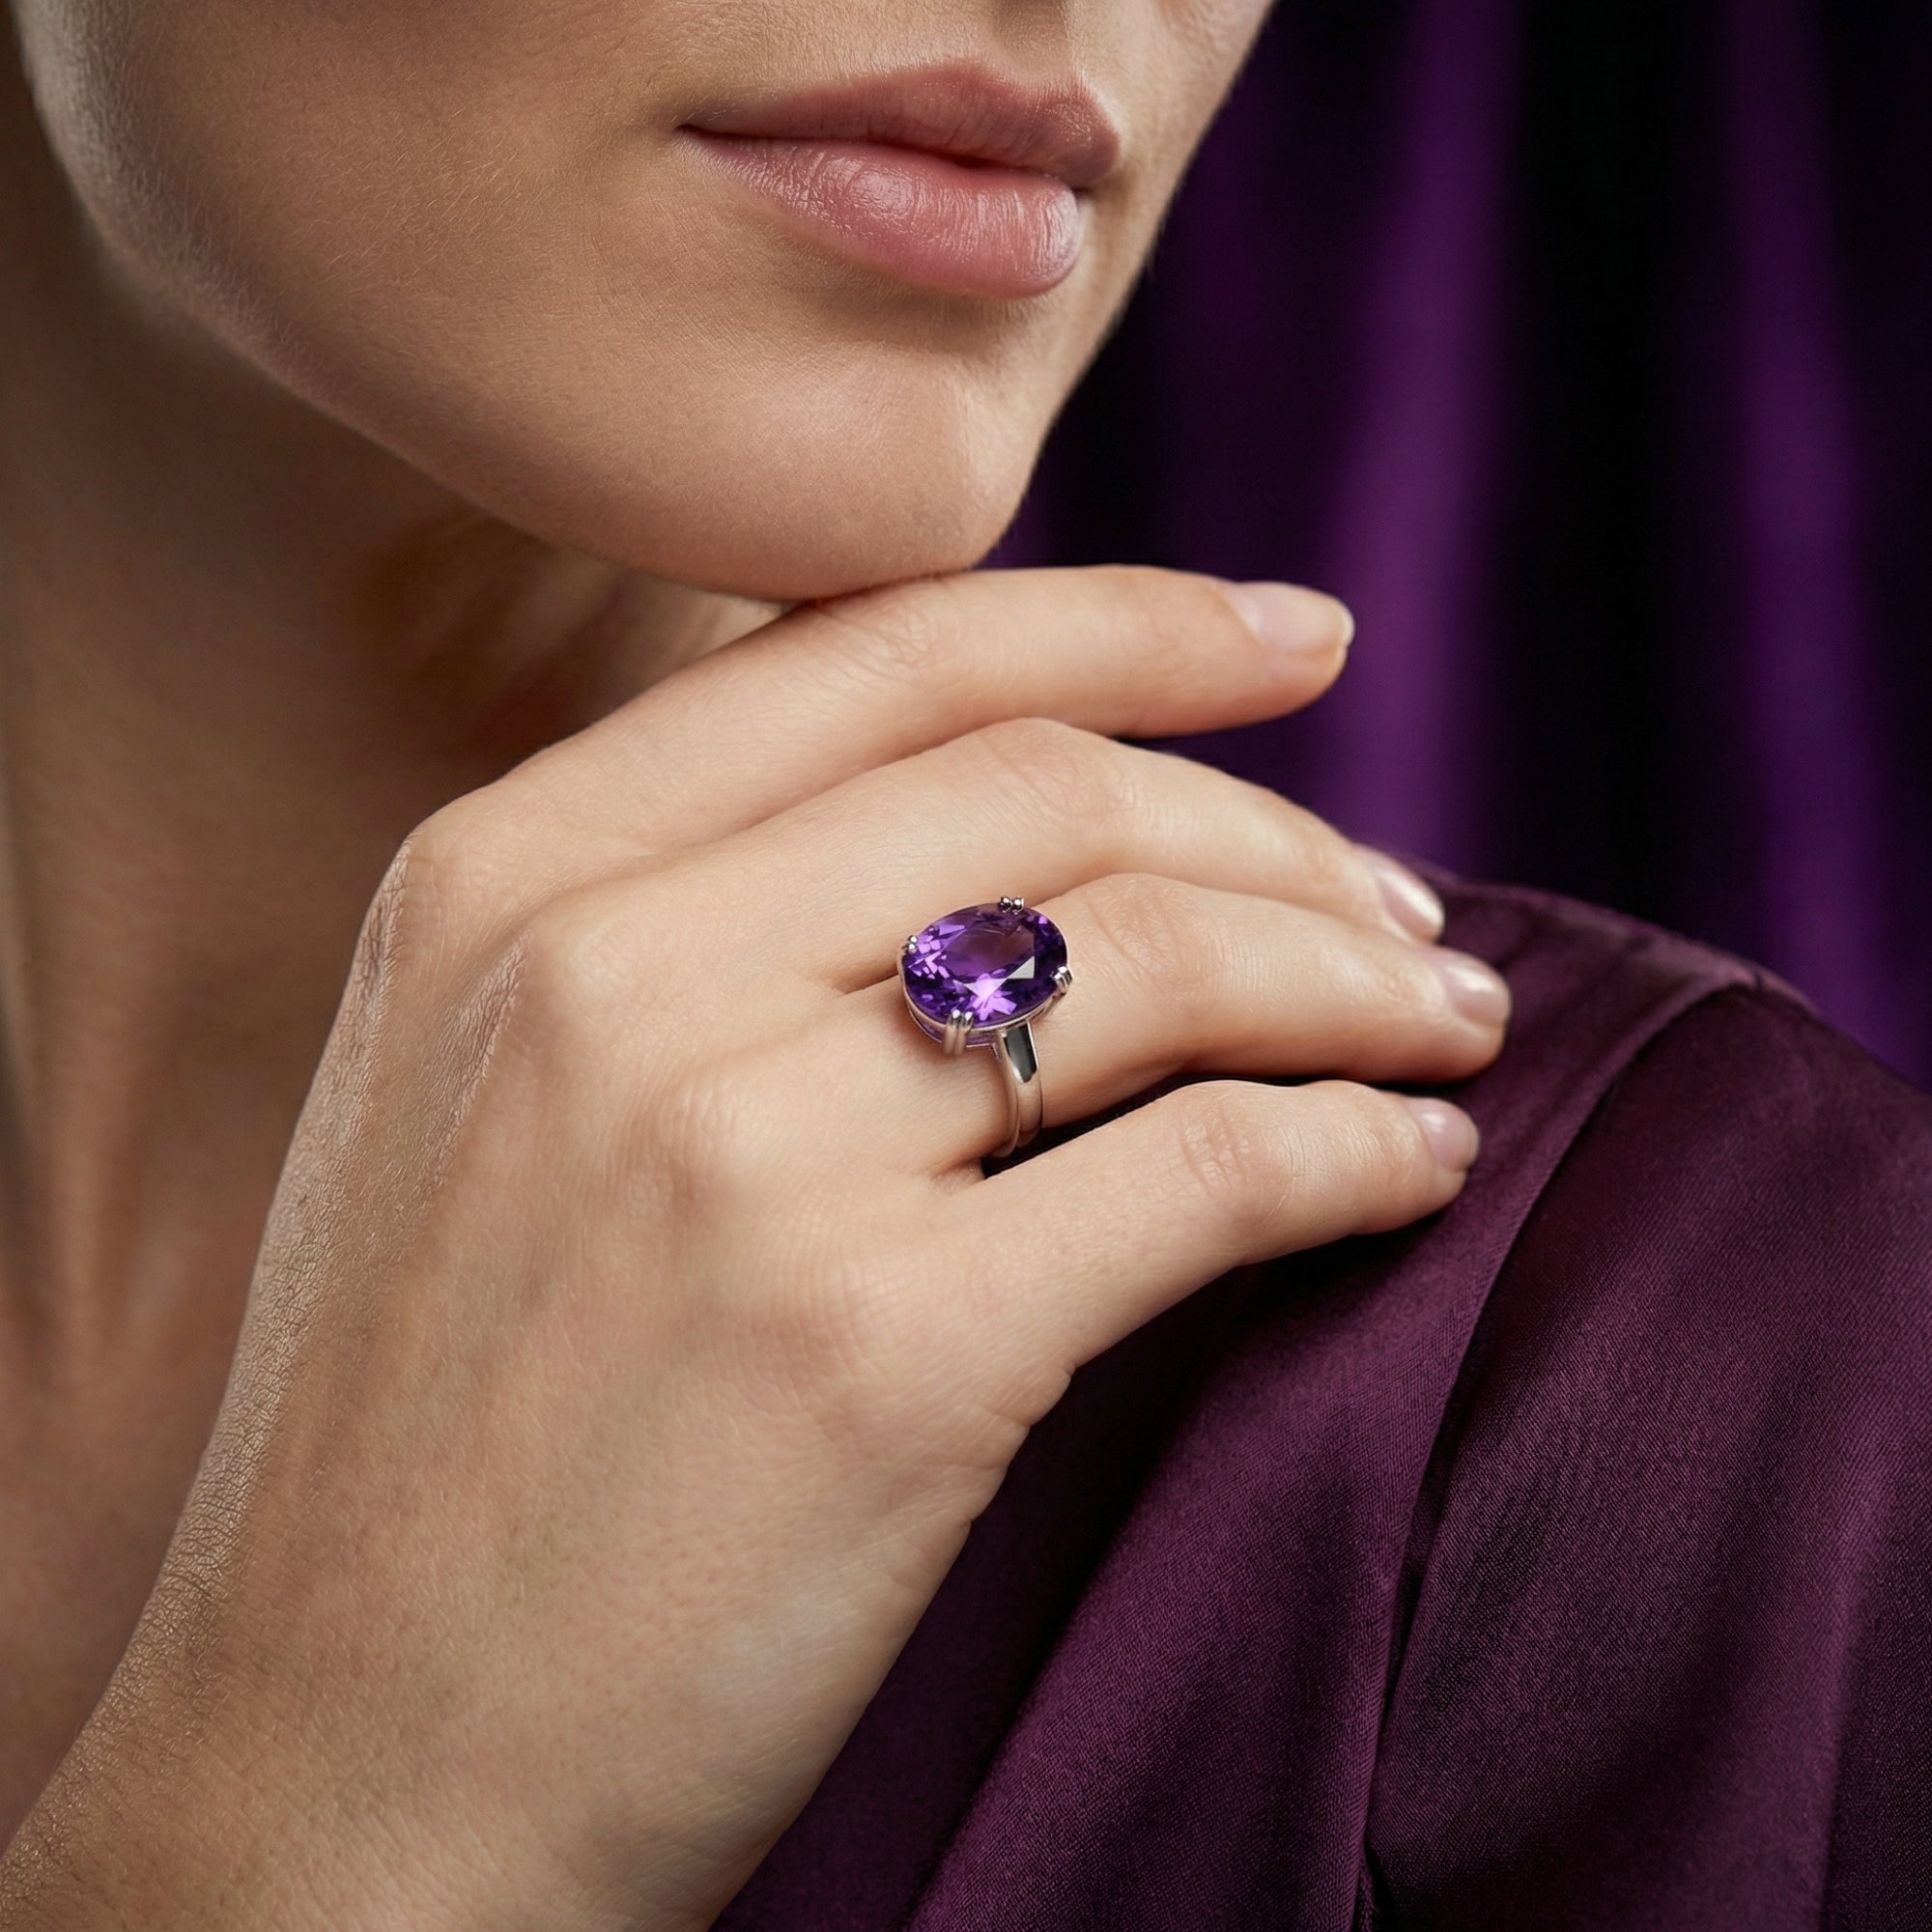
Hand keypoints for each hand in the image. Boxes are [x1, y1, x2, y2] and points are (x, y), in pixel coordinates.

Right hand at [0, 568, 1506, 1930]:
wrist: (340, 1786)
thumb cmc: (431, 1448)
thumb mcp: (476, 1101)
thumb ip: (681, 923)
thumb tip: (991, 822)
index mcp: (503, 881)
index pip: (885, 653)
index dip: (1130, 621)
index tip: (1300, 639)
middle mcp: (611, 975)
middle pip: (1053, 791)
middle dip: (1279, 826)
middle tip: (1399, 904)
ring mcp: (743, 1159)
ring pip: (1158, 959)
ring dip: (1349, 977)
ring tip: (1446, 1019)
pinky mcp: (883, 1357)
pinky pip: (1207, 1177)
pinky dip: (1354, 1152)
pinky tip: (1417, 1170)